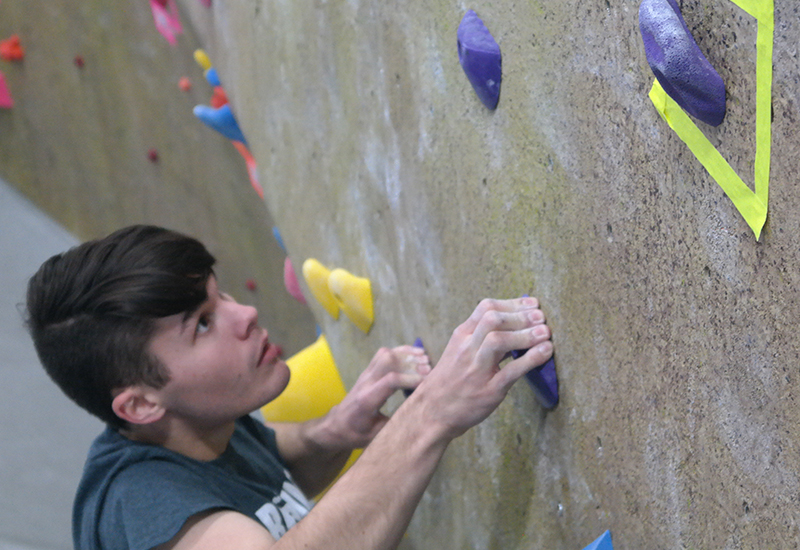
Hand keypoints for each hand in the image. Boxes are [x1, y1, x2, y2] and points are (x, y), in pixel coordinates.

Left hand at [324, 345, 431, 448]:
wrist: (337, 425)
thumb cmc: (356, 433)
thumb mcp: (377, 436)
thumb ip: (395, 425)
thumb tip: (420, 418)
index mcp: (367, 399)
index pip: (390, 381)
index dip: (411, 379)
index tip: (428, 382)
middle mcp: (366, 382)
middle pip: (387, 361)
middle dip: (411, 363)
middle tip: (430, 369)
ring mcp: (366, 374)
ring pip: (386, 354)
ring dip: (407, 354)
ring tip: (426, 359)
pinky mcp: (369, 371)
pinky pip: (384, 354)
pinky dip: (401, 351)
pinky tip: (415, 354)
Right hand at [411, 297, 552, 439]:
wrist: (433, 411)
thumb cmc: (451, 379)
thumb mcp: (460, 350)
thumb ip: (482, 336)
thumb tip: (515, 323)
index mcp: (462, 336)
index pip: (486, 308)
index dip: (513, 303)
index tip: (532, 304)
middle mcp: (467, 348)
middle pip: (493, 319)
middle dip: (521, 316)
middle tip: (542, 317)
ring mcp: (476, 369)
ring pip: (499, 341)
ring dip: (526, 334)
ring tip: (546, 333)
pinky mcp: (488, 390)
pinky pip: (511, 371)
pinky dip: (531, 359)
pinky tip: (545, 351)